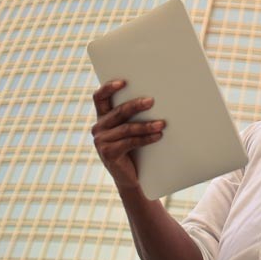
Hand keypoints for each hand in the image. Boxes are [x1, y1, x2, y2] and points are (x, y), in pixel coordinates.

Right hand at [91, 79, 165, 193]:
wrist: (131, 178)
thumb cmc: (135, 150)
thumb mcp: (131, 130)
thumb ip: (134, 116)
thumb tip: (153, 98)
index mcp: (102, 118)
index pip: (99, 97)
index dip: (108, 88)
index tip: (123, 82)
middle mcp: (98, 128)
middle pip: (118, 111)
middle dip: (135, 105)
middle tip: (151, 101)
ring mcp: (101, 141)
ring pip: (126, 128)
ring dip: (146, 125)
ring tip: (162, 123)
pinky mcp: (108, 153)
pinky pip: (130, 142)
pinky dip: (146, 138)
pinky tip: (158, 136)